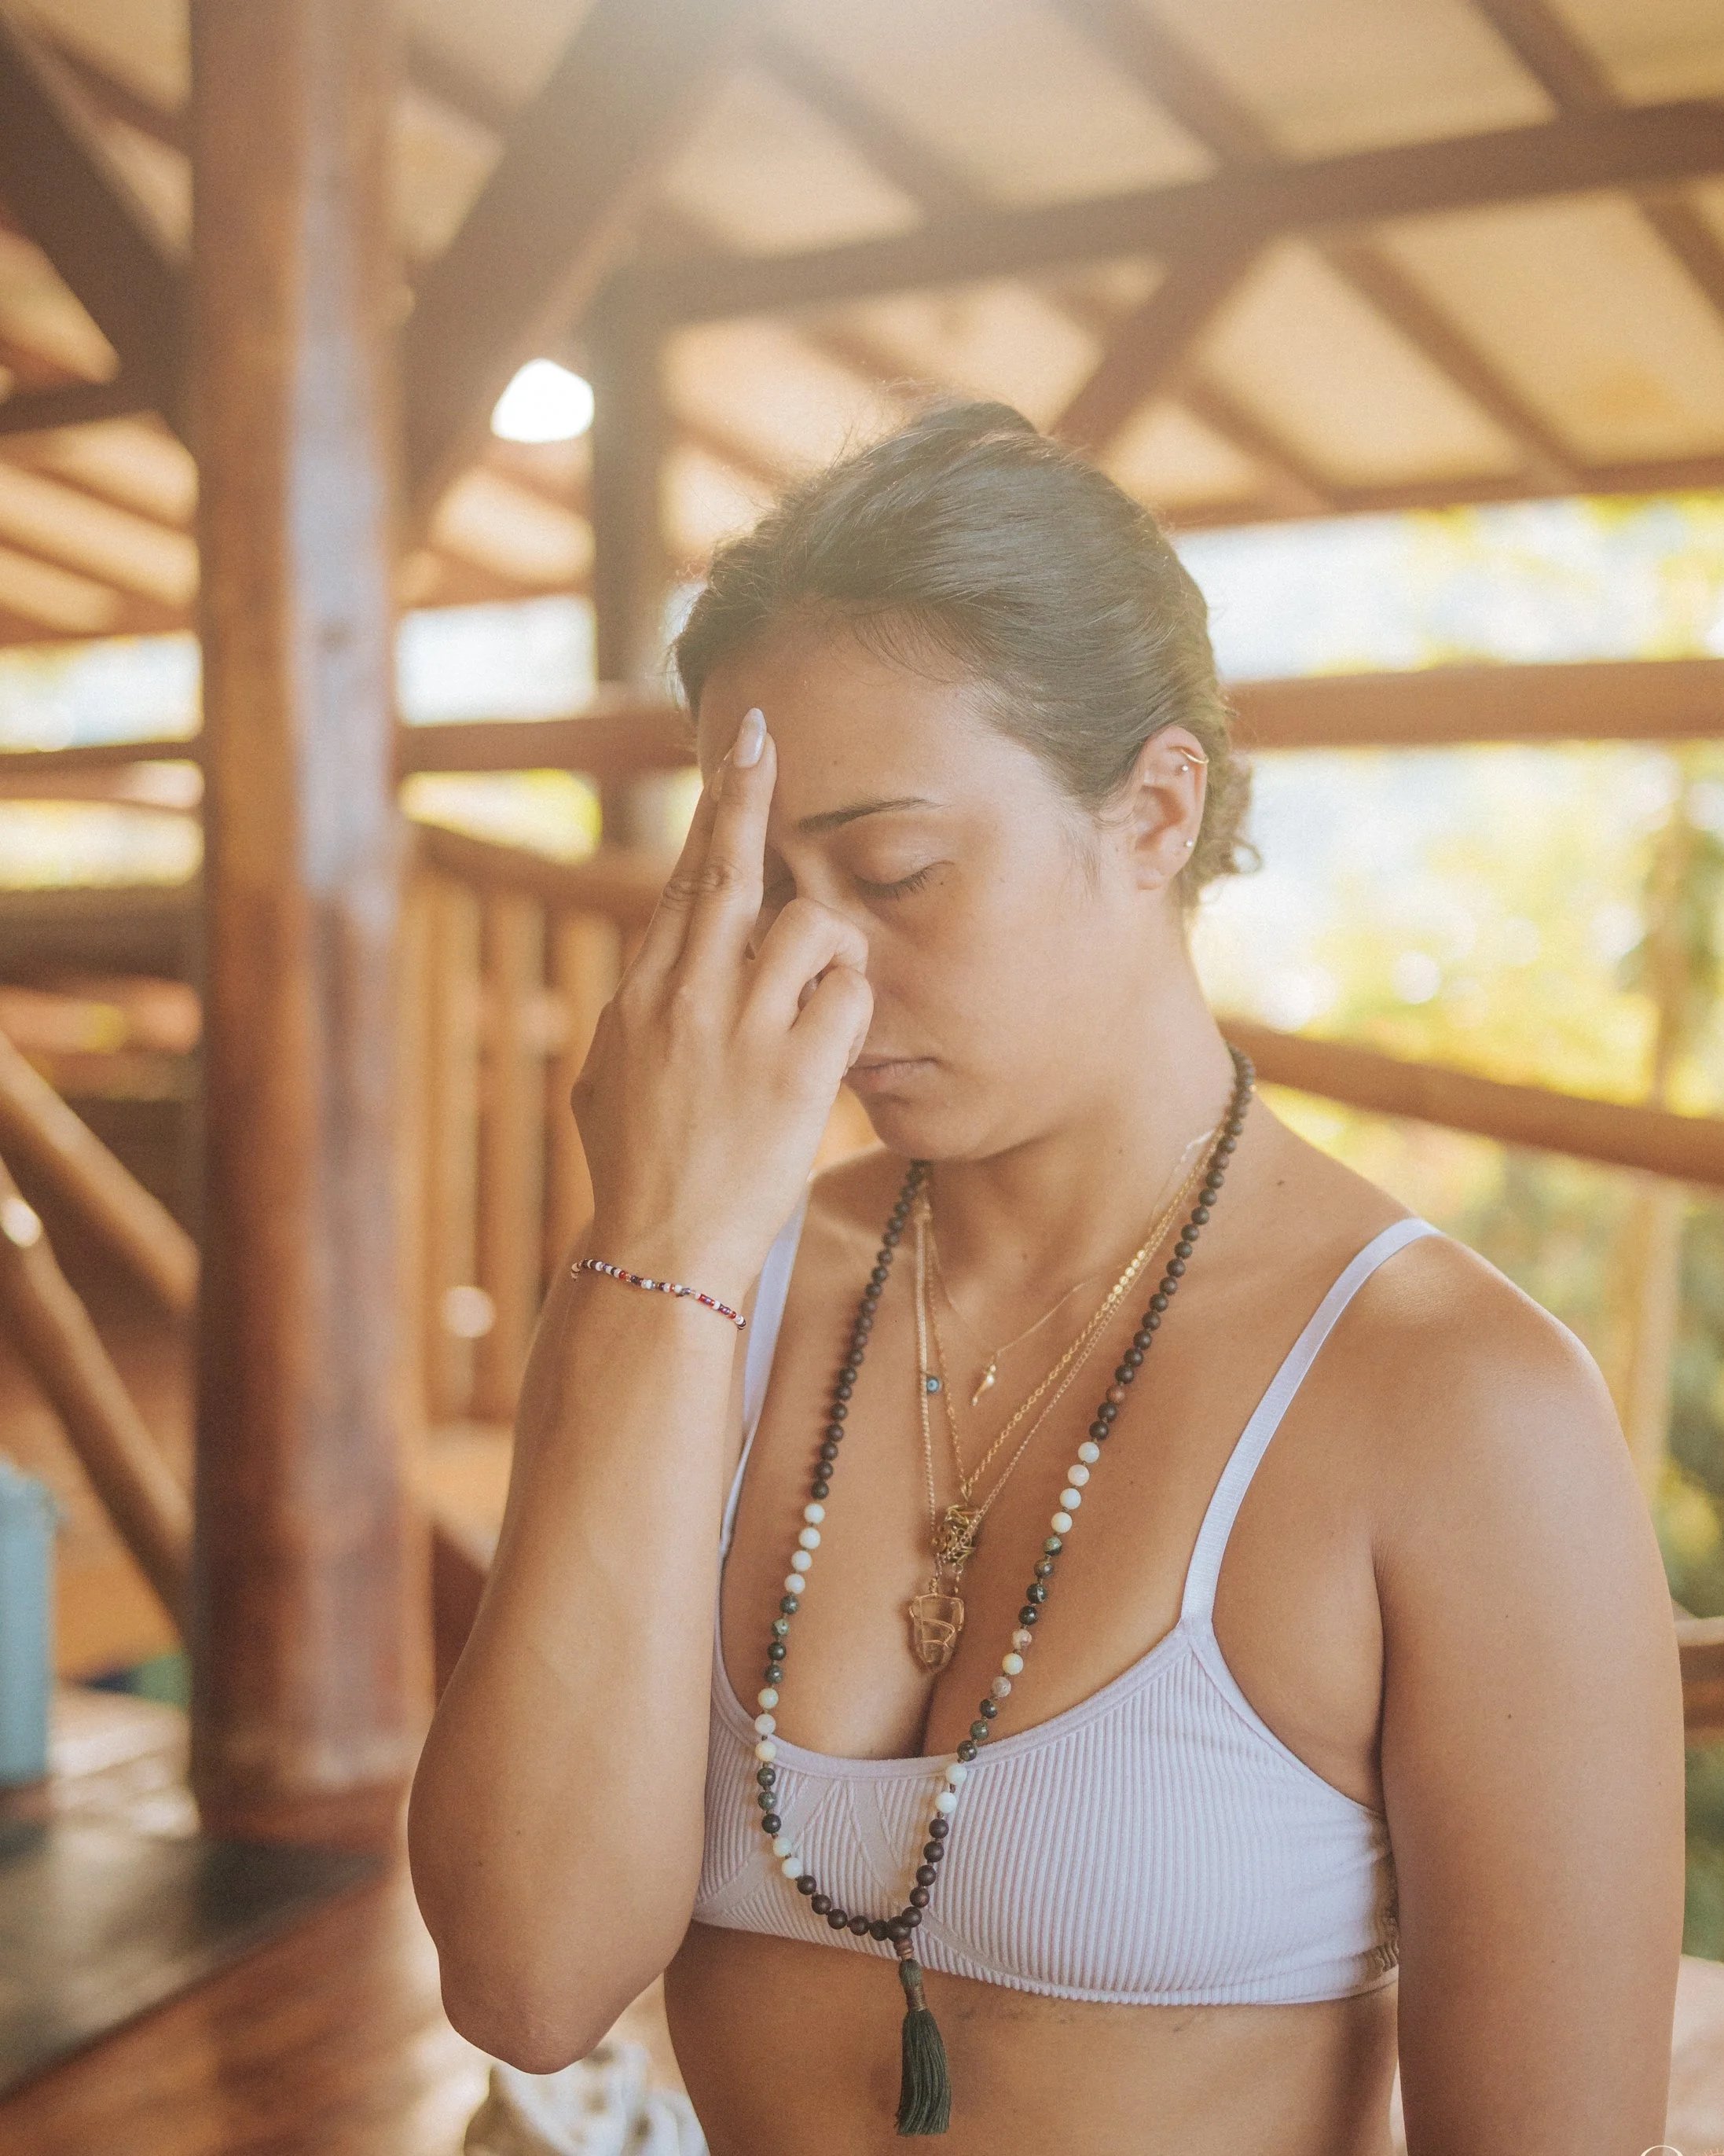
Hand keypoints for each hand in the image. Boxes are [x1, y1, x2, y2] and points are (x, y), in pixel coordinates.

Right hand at [569, 707, 872, 1303]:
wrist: (660, 1249)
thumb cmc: (636, 1172)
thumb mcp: (607, 1083)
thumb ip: (635, 1020)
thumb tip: (645, 982)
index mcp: (640, 992)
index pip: (682, 881)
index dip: (711, 813)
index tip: (733, 756)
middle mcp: (685, 995)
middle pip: (727, 866)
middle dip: (747, 792)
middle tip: (763, 734)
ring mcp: (740, 1030)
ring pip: (811, 926)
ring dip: (831, 952)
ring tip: (820, 1004)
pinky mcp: (797, 1074)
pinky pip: (850, 997)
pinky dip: (854, 1010)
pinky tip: (836, 1048)